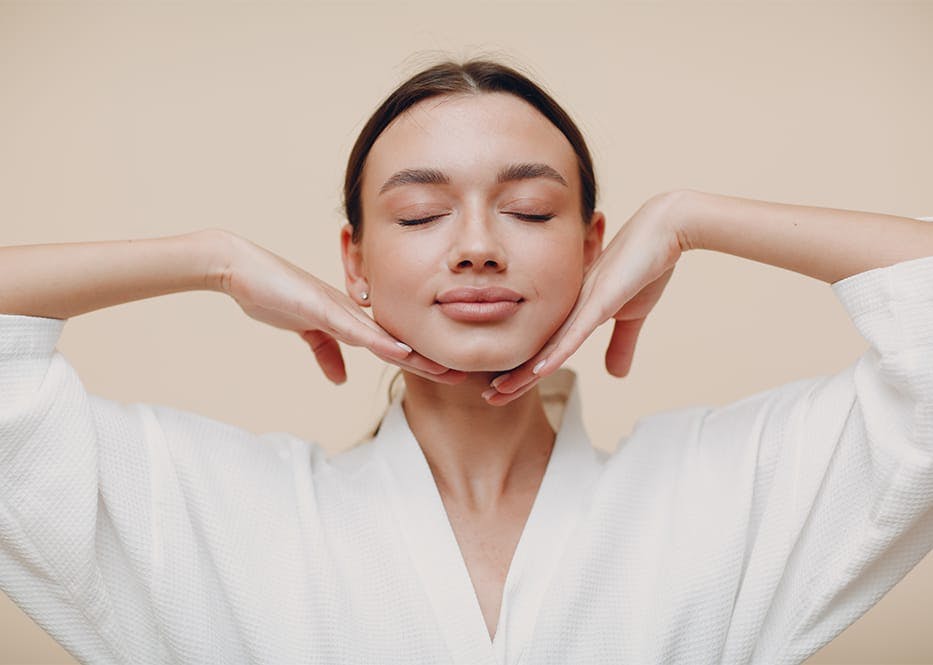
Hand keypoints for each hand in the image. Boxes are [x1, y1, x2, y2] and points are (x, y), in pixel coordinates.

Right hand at [220, 234, 465, 384]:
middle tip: (460, 375)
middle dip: (427, 359)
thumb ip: (325, 353)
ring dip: (414, 355)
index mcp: (349, 317)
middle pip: (396, 340)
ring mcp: (338, 308)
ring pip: (384, 336)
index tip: (444, 374)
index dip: (417, 359)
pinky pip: (354, 329)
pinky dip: (379, 343)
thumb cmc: (272, 294)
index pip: (390, 343)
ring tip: (443, 370)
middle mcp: (351, 311)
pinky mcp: (320, 307)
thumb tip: (341, 380)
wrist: (239, 268)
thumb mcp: (304, 331)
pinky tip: (401, 353)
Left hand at [484, 192, 684, 404]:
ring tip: (499, 391)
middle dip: (513, 375)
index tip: (504, 390)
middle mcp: (570, 307)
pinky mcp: (600, 300)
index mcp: (575, 311)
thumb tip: (615, 375)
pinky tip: (538, 371)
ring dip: (524, 371)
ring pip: (548, 345)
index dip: (525, 370)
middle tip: (489, 397)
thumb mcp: (633, 315)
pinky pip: (574, 333)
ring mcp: (582, 303)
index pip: (546, 347)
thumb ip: (621, 344)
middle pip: (537, 349)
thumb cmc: (646, 266)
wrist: (665, 230)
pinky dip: (556, 354)